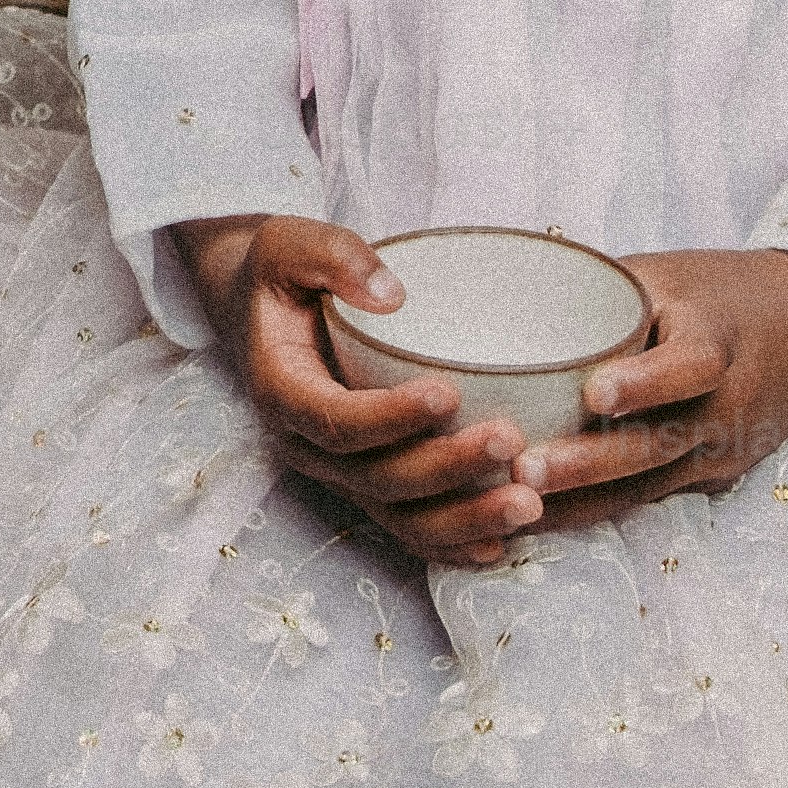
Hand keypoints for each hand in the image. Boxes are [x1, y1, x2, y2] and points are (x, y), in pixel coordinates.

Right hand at [167, 214, 550, 570]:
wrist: (259, 309)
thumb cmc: (282, 274)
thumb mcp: (289, 244)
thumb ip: (334, 256)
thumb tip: (393, 293)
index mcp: (282, 390)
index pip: (334, 421)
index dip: (388, 418)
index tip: (448, 395)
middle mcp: (306, 445)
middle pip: (376, 478)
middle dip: (445, 468)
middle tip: (509, 440)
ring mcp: (338, 472)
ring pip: (398, 517)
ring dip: (463, 519)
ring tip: (527, 503)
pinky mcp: (367, 483)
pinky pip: (408, 528)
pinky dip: (454, 543)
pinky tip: (504, 543)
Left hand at [510, 248, 787, 534]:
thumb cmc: (726, 289)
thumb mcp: (672, 274)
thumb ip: (603, 296)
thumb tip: (507, 299)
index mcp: (720, 343)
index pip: (689, 367)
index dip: (645, 382)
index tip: (594, 393)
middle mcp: (728, 406)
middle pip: (659, 444)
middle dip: (590, 465)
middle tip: (524, 473)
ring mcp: (724, 449)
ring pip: (648, 485)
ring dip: (582, 503)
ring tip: (513, 510)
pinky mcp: (715, 476)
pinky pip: (652, 496)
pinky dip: (599, 509)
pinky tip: (542, 521)